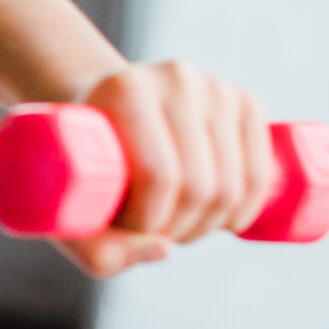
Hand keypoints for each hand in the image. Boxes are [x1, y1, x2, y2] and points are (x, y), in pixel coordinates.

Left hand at [53, 60, 273, 279]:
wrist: (104, 108)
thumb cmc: (82, 165)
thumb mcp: (68, 209)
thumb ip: (96, 250)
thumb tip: (163, 250)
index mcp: (124, 89)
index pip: (158, 176)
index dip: (148, 221)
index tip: (127, 227)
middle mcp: (175, 78)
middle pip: (199, 185)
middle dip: (179, 228)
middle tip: (154, 230)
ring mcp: (215, 86)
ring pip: (233, 186)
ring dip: (209, 224)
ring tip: (177, 223)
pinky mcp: (243, 99)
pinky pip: (259, 173)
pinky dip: (244, 209)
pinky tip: (220, 218)